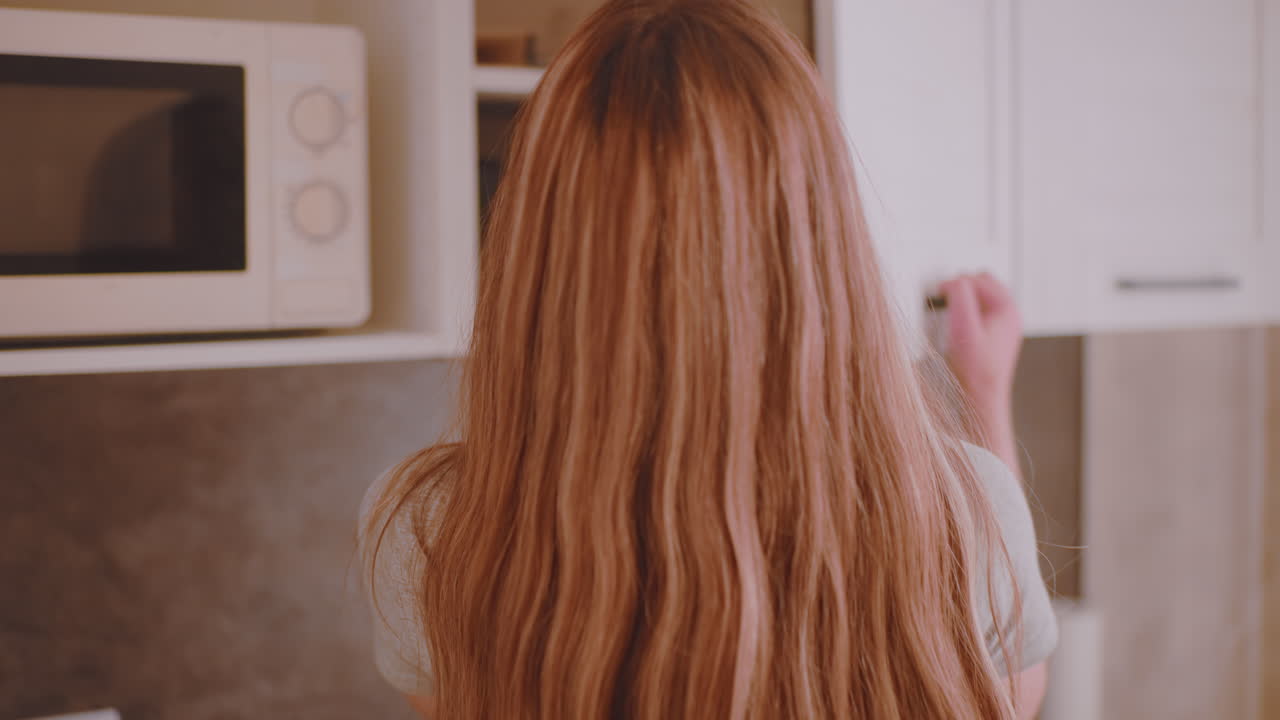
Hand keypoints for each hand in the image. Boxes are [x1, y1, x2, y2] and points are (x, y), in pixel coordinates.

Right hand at [939, 273, 1022, 470]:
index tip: (938, 294)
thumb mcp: (964, 328)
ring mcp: (1002, 328)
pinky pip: (978, 315)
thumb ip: (960, 297)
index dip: (955, 283)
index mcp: (1007, 309)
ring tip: (947, 311)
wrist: (981, 401)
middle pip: (983, 284)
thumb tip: (955, 281)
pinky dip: (964, 314)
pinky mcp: (993, 340)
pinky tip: (953, 328)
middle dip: (962, 287)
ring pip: (980, 299)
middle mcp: (1009, 317)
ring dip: (963, 299)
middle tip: (942, 298)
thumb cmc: (974, 371)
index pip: (979, 278)